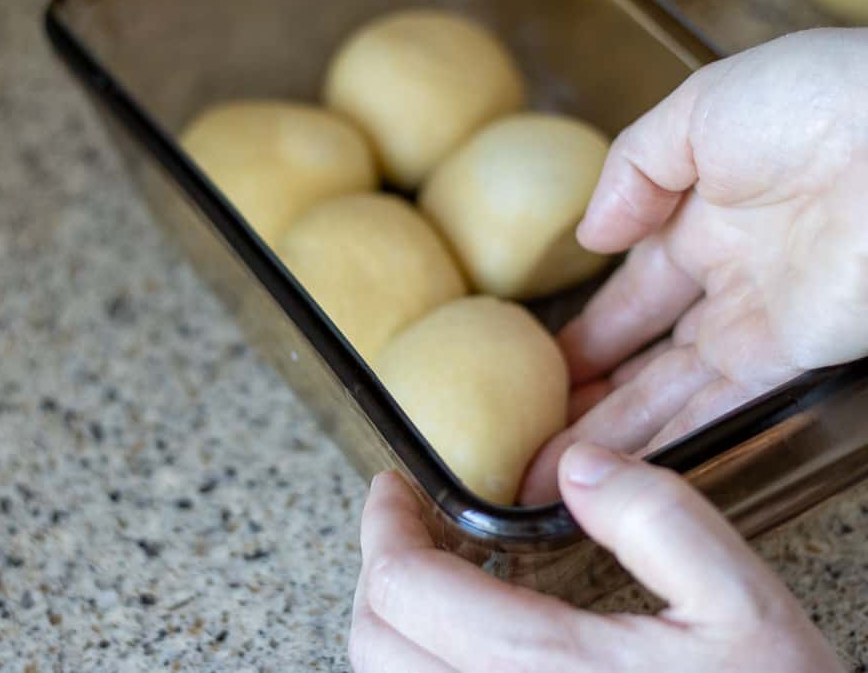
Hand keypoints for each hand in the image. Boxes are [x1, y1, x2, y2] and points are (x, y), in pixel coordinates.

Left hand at [349, 445, 843, 672]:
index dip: (384, 524)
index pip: (406, 587)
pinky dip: (418, 670)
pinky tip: (463, 647)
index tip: (396, 490)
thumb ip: (660, 520)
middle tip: (412, 530)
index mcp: (544, 671)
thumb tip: (579, 466)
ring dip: (392, 625)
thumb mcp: (743, 605)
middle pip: (374, 642)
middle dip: (380, 572)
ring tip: (434, 582)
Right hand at [520, 28, 867, 503]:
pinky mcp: (790, 356)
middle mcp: (731, 275)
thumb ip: (634, 170)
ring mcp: (760, 321)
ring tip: (555, 470)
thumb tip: (590, 236)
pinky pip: (717, 408)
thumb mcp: (699, 111)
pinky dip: (667, 440)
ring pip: (672, 391)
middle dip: (594, 394)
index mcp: (707, 213)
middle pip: (649, 352)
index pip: (639, 287)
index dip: (594, 329)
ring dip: (616, 433)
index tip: (550, 365)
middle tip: (542, 434)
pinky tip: (615, 466)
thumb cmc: (814, 103)